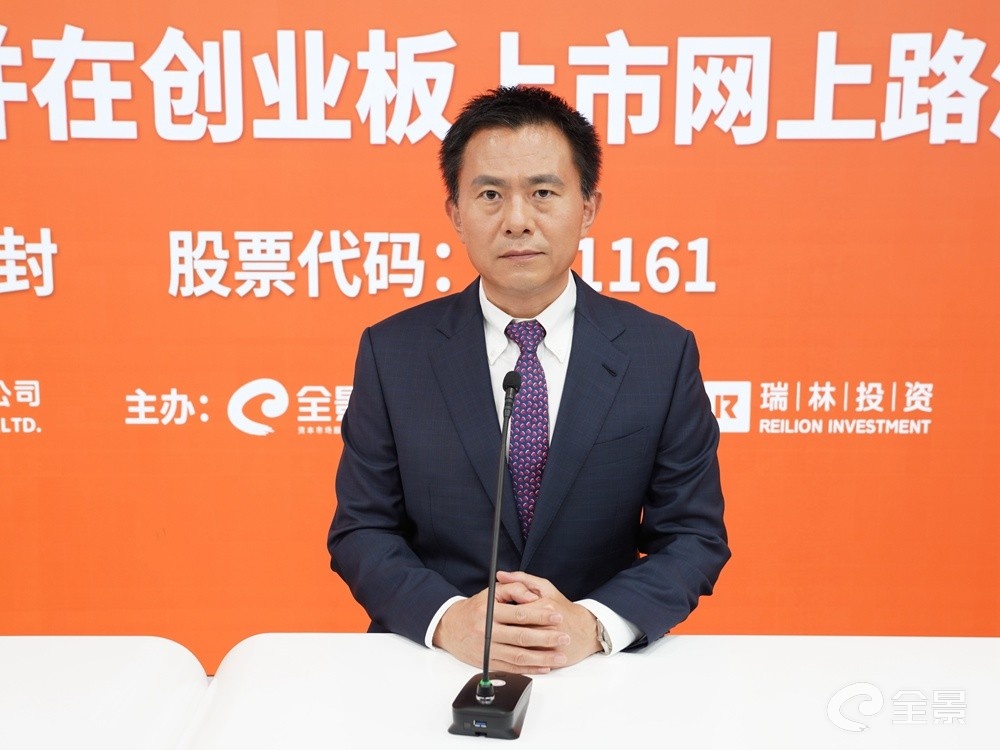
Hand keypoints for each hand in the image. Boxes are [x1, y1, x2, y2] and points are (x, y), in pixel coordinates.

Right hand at [432, 572, 600, 673]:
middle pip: (521, 637)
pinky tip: (544, 667)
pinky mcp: (487, 663)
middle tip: (564, 638)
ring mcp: (487, 650)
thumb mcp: (491, 593)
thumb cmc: (474, 608)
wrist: (450, 627)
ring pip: (518, 656)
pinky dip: (529, 669)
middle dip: (546, 638)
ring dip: (542, 658)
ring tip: (560, 656)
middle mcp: (487, 632)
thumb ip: (514, 589)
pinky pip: (511, 668)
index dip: (540, 615)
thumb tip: (533, 597)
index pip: (519, 615)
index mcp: (489, 613)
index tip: (557, 616)